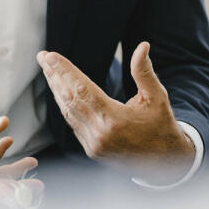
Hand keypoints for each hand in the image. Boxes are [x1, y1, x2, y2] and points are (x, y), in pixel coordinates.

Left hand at [38, 42, 194, 184]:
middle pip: (69, 99)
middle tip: (43, 57)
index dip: (64, 71)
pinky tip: (61, 92)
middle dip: (54, 76)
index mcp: (114, 119)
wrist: (165, 161)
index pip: (82, 89)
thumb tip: (142, 46)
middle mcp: (99, 134)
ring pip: (68, 112)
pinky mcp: (92, 150)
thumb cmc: (161, 125)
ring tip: (48, 71)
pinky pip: (73, 124)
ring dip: (56, 90)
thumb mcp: (157, 97)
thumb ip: (144, 72)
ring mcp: (93, 145)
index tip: (50, 56)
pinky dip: (65, 106)